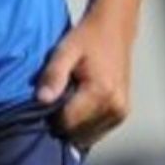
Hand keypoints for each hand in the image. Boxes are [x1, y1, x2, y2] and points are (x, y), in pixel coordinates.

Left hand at [35, 11, 135, 148]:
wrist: (115, 28)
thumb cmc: (87, 38)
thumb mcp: (65, 51)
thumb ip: (54, 75)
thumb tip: (42, 100)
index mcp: (101, 93)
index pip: (65, 123)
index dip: (49, 115)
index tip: (49, 97)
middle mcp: (115, 107)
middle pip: (75, 133)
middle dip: (61, 122)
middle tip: (59, 97)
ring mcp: (121, 113)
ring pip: (85, 136)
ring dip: (73, 125)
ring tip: (71, 100)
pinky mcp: (122, 114)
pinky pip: (95, 132)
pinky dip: (84, 125)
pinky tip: (81, 106)